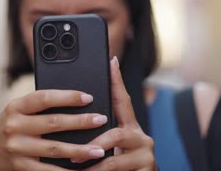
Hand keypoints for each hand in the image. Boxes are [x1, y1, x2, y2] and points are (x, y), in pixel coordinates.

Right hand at [0, 89, 108, 170]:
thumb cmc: (10, 127)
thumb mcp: (17, 111)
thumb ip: (38, 106)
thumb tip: (75, 100)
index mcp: (15, 107)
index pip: (44, 98)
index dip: (67, 97)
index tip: (88, 97)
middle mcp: (14, 126)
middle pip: (53, 123)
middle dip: (81, 122)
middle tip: (100, 120)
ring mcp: (17, 149)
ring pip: (54, 149)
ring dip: (79, 150)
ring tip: (98, 150)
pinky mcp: (21, 168)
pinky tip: (82, 169)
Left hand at [73, 56, 157, 170]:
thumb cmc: (118, 167)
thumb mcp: (110, 147)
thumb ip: (100, 135)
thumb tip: (73, 121)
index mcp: (130, 127)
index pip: (122, 100)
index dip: (116, 81)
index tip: (110, 61)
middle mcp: (141, 137)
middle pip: (116, 133)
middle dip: (93, 144)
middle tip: (73, 155)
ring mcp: (146, 155)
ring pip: (113, 160)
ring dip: (92, 167)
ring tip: (76, 169)